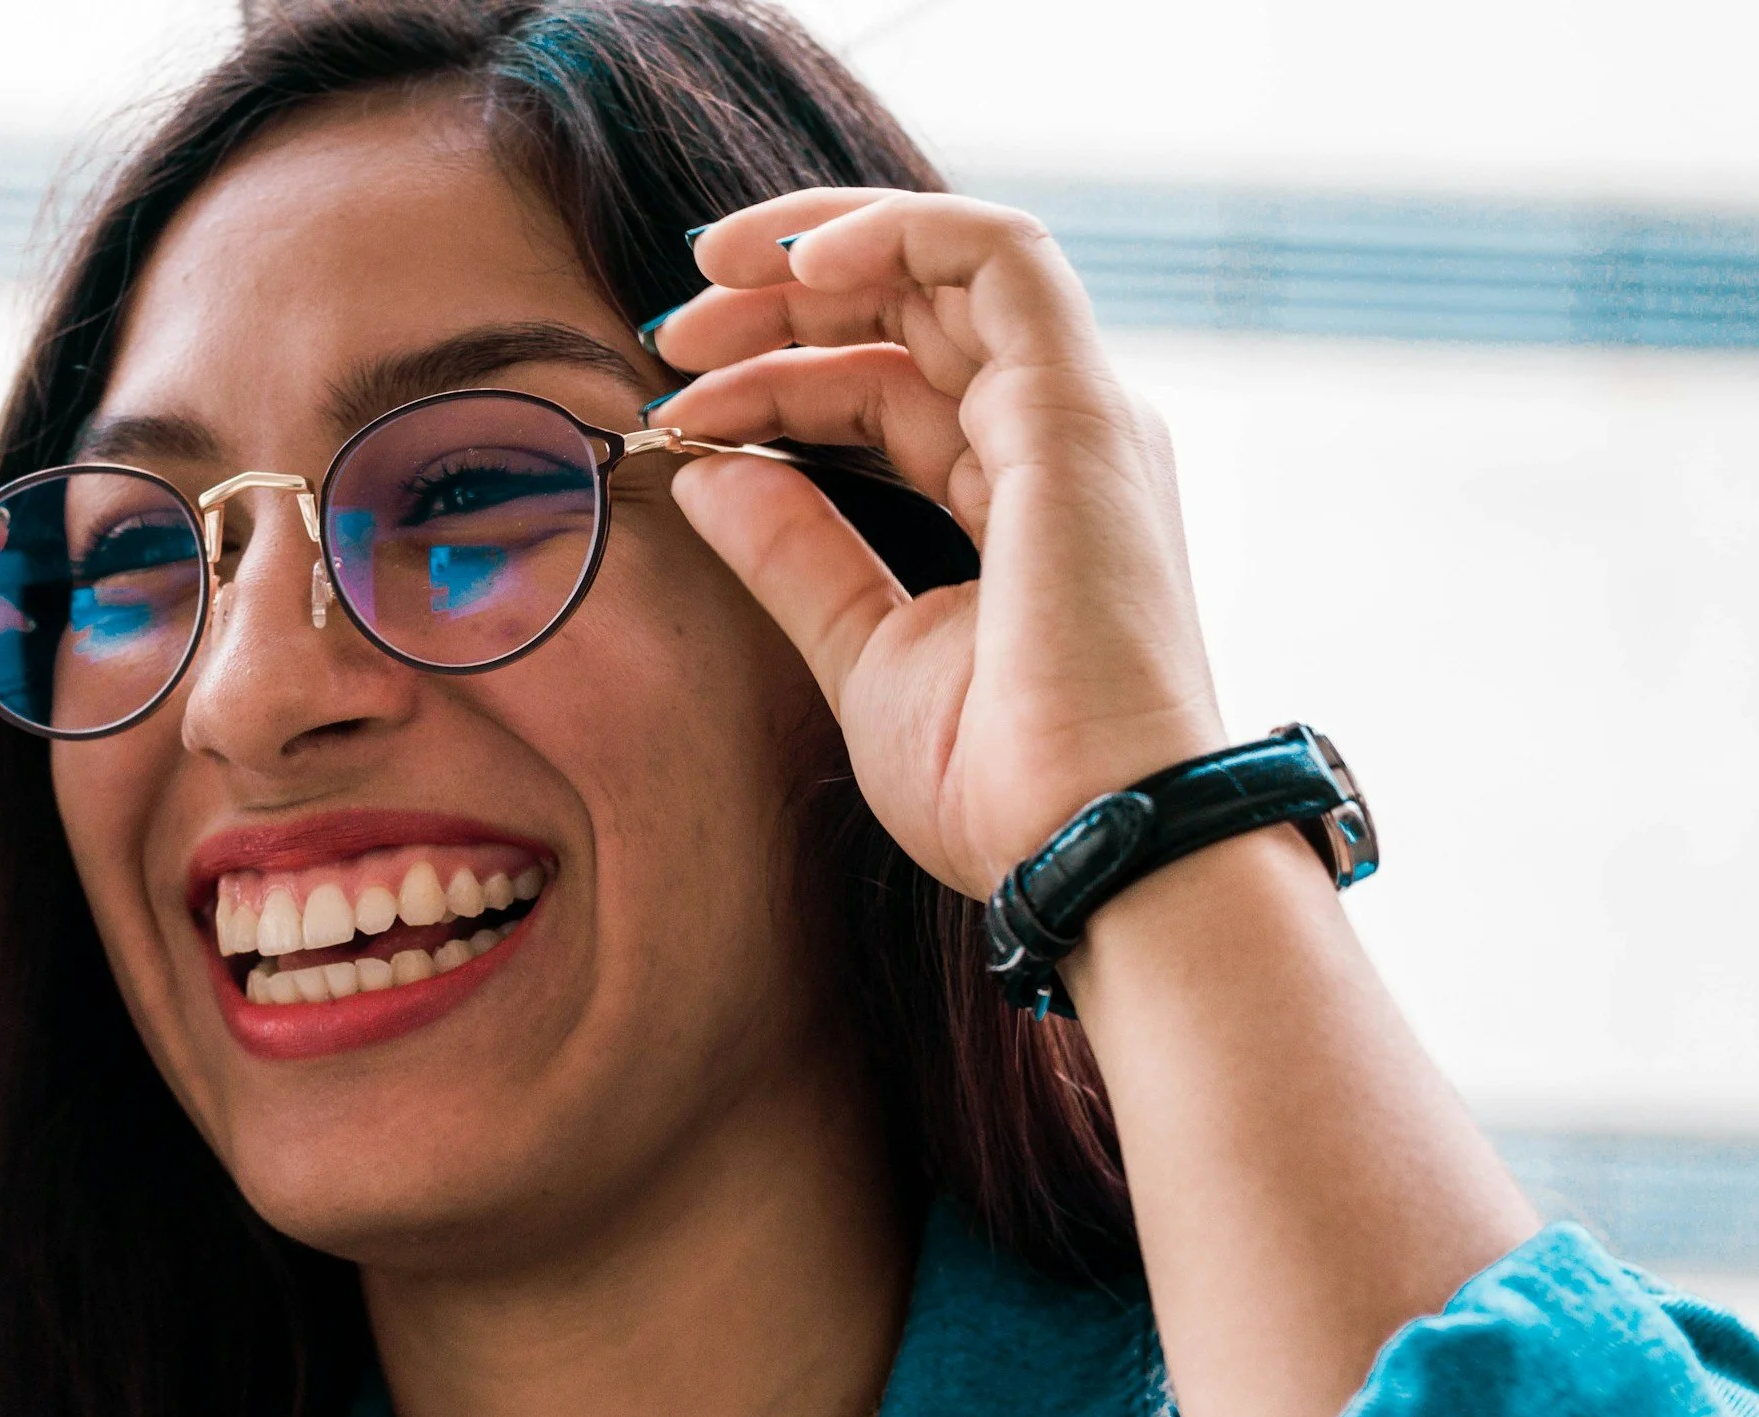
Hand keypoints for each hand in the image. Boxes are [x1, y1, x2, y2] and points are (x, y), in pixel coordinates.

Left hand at [650, 189, 1224, 899]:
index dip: (770, 381)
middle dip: (779, 302)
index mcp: (1015, 497)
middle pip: (910, 314)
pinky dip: (897, 229)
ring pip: (948, 266)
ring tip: (707, 274)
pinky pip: (999, 256)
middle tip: (669, 330)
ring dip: (819, 253)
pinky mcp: (1078, 413)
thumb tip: (705, 469)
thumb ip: (794, 552)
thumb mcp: (862, 651)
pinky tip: (793, 258)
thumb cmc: (1001, 785)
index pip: (882, 389)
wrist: (1089, 845)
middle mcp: (1056, 441)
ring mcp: (1076, 420)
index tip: (670, 414)